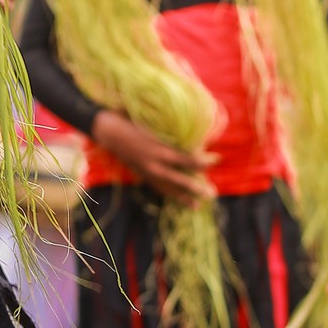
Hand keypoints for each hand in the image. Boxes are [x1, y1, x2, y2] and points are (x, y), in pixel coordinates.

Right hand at [93, 109, 214, 201]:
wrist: (110, 131)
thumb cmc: (133, 121)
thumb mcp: (154, 126)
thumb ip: (172, 135)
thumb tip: (194, 142)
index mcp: (158, 149)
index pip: (185, 158)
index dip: (202, 161)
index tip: (218, 160)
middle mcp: (153, 164)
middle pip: (179, 179)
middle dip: (195, 187)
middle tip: (212, 194)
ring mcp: (146, 172)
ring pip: (168, 188)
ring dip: (183, 197)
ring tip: (197, 206)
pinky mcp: (141, 174)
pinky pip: (158, 188)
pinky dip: (169, 194)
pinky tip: (178, 200)